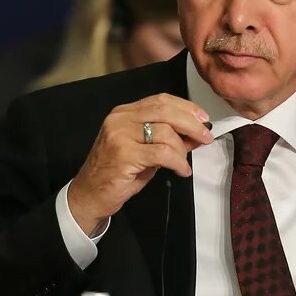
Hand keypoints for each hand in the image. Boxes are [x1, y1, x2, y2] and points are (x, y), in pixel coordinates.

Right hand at [67, 93, 212, 234]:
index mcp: (123, 113)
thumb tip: (195, 134)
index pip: (160, 100)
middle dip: (191, 123)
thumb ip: (166, 138)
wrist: (90, 195)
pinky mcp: (124, 154)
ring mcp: (120, 135)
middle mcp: (119, 119)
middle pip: (164, 110)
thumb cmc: (116, 173)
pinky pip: (162, 153)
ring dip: (182, 149)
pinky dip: (178, 162)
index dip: (185, 107)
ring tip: (183, 163)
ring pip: (165, 132)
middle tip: (206, 137)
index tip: (203, 118)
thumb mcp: (143, 150)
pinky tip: (182, 171)